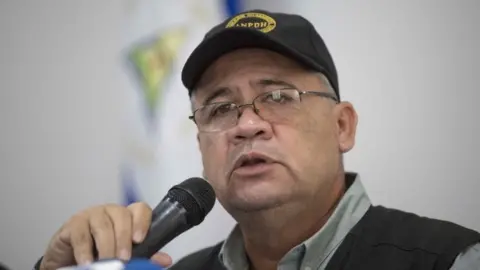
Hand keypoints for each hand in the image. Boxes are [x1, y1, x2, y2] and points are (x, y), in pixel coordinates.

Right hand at [39, 202, 172, 269]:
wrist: (69, 261)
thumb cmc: (99, 254)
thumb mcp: (124, 255)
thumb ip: (145, 255)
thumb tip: (165, 260)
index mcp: (126, 217)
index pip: (140, 209)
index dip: (142, 221)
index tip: (140, 239)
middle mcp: (110, 211)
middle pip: (122, 216)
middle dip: (124, 238)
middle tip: (124, 258)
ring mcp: (91, 215)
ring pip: (102, 225)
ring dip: (106, 246)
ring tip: (107, 262)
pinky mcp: (73, 224)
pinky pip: (81, 234)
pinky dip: (85, 251)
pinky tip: (87, 263)